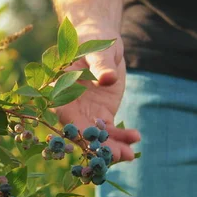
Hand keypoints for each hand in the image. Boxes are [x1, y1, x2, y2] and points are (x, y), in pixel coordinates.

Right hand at [54, 25, 140, 161]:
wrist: (102, 40)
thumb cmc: (94, 40)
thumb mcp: (98, 50)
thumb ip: (101, 64)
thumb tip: (108, 78)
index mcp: (60, 90)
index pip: (66, 115)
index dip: (77, 131)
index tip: (93, 142)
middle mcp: (71, 106)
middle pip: (82, 132)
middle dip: (98, 146)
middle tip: (116, 156)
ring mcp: (87, 113)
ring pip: (97, 137)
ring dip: (111, 148)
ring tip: (129, 155)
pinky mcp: (102, 115)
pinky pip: (110, 131)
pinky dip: (121, 138)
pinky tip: (135, 138)